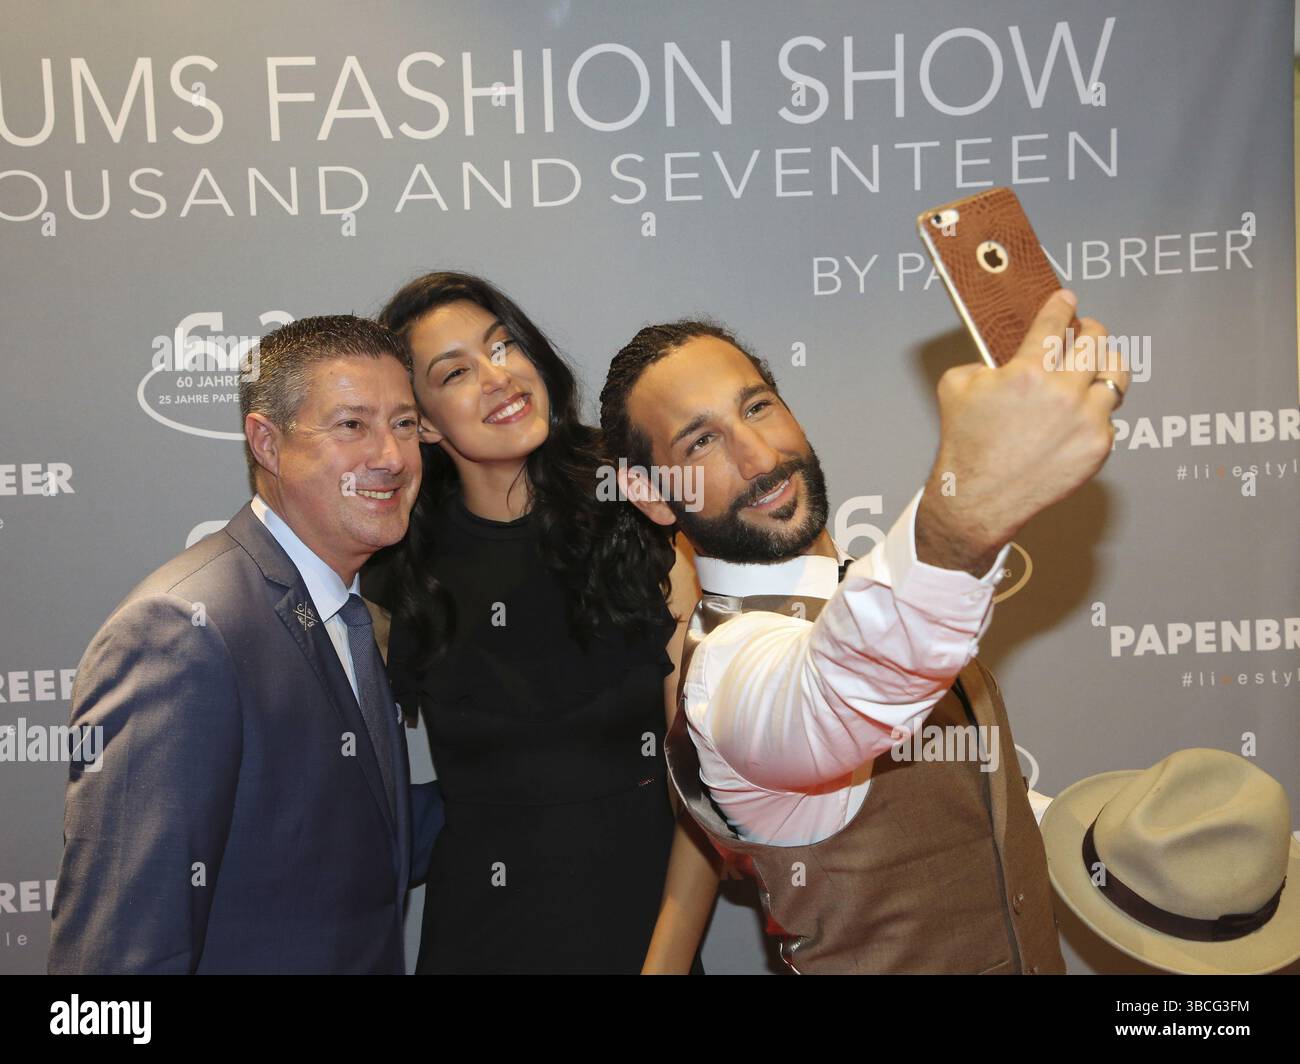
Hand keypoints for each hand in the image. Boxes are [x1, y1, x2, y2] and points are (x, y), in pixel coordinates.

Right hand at [916, 289, 1128, 574]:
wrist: (979, 497)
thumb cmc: (965, 443)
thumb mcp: (956, 387)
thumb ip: (983, 362)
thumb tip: (1004, 358)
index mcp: (1027, 371)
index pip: (1055, 322)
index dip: (1063, 305)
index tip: (1067, 299)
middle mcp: (1063, 391)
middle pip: (1096, 341)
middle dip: (1090, 329)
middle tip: (1085, 330)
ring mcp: (1086, 420)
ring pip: (1116, 374)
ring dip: (1106, 363)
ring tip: (1098, 364)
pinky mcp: (1098, 446)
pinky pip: (1109, 416)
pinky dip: (1095, 411)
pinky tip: (1080, 414)